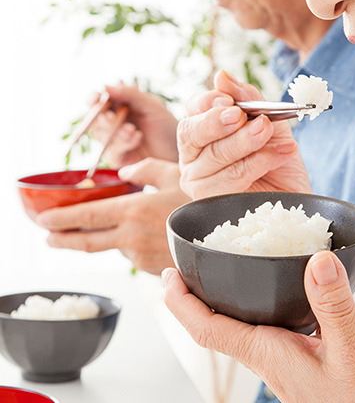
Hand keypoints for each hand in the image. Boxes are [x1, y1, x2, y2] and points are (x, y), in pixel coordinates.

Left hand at [36, 159, 189, 274]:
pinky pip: (134, 255)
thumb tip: (124, 173)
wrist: (227, 238)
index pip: (87, 216)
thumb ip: (143, 169)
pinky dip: (131, 245)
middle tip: (49, 238)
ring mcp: (141, 257)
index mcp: (134, 211)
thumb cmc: (202, 202)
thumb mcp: (174, 174)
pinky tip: (148, 234)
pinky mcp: (152, 269)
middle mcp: (132, 238)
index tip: (44, 221)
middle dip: (64, 240)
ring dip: (106, 239)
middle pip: (87, 243)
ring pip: (114, 247)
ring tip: (113, 228)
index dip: (61, 219)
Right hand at [90, 83, 178, 167]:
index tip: (95, 99)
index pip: (97, 102)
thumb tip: (105, 86)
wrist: (180, 149)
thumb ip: (129, 94)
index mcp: (117, 107)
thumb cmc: (167, 125)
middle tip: (110, 118)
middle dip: (102, 118)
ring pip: (100, 135)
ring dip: (115, 131)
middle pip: (94, 120)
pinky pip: (112, 151)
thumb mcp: (151, 105)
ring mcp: (114, 142)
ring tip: (132, 130)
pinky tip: (137, 138)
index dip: (93, 99)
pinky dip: (123, 143)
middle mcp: (112, 124)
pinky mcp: (119, 158)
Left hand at [163, 251, 354, 402]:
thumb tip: (318, 262)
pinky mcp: (289, 353)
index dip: (181, 302)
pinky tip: (259, 290)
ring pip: (231, 323)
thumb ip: (335, 306)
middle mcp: (262, 351)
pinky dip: (245, 303)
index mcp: (265, 350)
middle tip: (184, 266)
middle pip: (211, 323)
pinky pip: (255, 324)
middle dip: (190, 296)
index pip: (206, 327)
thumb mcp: (353, 350)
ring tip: (214, 270)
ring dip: (215, 298)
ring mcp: (274, 354)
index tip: (168, 275)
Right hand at [177, 70, 310, 198]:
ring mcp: (198, 182)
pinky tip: (278, 155)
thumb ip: (248, 99)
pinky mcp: (211, 203)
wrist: (295, 196)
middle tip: (242, 116)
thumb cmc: (277, 159)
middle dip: (217, 122)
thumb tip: (222, 77)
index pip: (193, 110)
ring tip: (268, 133)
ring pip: (213, 156)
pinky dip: (257, 164)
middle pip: (191, 133)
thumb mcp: (270, 122)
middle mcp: (193, 157)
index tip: (230, 101)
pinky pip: (229, 179)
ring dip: (245, 142)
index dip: (207, 103)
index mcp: (203, 133)